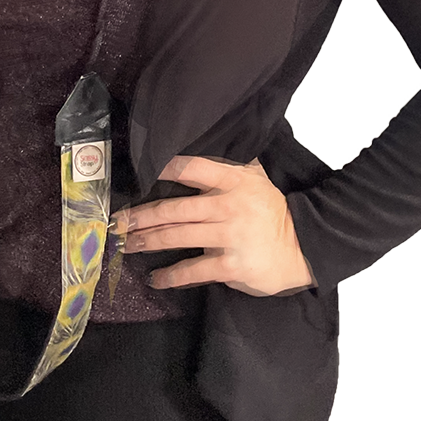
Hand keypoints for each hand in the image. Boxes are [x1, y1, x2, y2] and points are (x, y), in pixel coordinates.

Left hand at [112, 156, 316, 297]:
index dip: (165, 168)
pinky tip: (155, 277)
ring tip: (127, 244)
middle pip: (174, 208)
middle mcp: (227, 206)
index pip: (192, 168)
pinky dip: (170, 276)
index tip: (141, 173)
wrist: (302, 246)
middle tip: (118, 221)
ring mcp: (228, 236)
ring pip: (177, 237)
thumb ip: (230, 164)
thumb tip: (206, 142)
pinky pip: (192, 270)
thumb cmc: (272, 211)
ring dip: (147, 241)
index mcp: (232, 180)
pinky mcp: (230, 266)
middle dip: (141, 215)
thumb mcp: (256, 177)